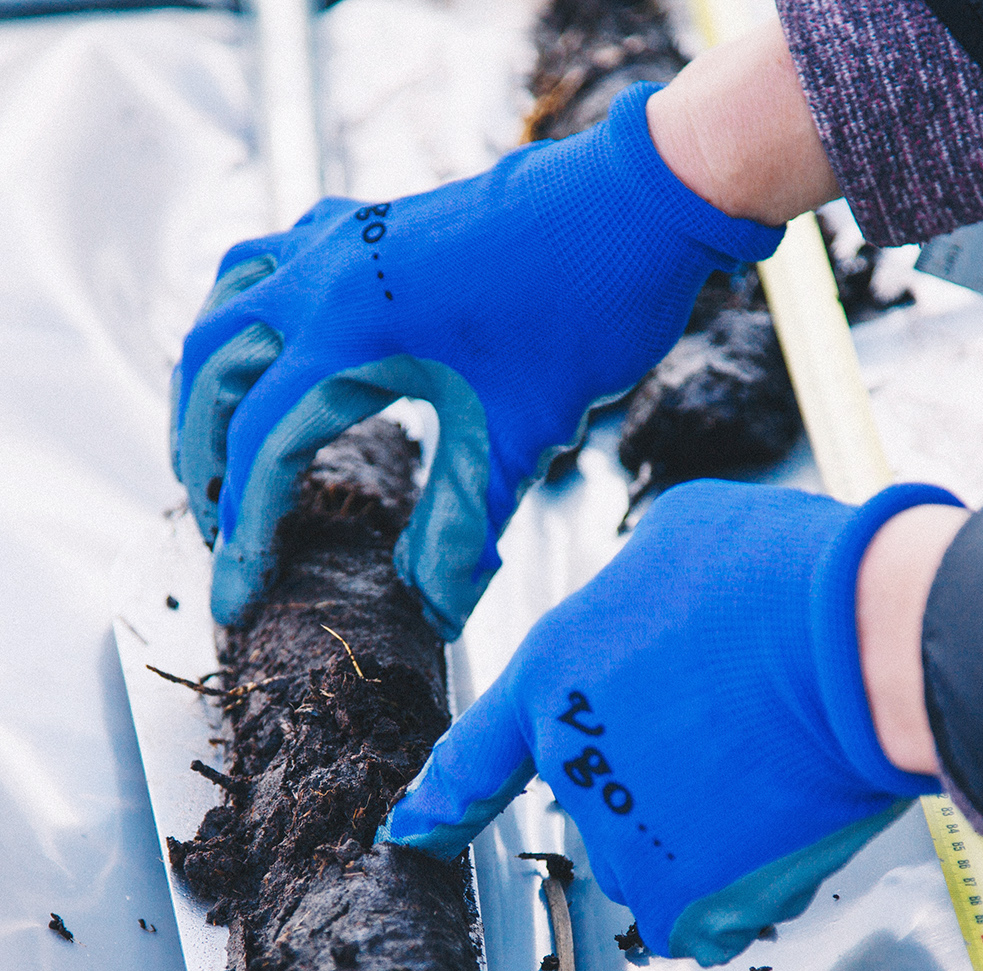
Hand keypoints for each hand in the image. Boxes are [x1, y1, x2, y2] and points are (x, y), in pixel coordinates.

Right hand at [173, 83, 781, 636]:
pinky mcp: (366, 225)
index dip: (244, 535)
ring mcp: (340, 240)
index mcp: (348, 330)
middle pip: (213, 373)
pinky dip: (246, 318)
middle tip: (217, 529)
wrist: (638, 202)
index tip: (236, 599)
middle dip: (201, 457)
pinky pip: (267, 263)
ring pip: (224, 307)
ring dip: (209, 384)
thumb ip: (463, 527)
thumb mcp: (520, 436)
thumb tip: (434, 612)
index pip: (263, 448)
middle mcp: (322, 276)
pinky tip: (271, 355)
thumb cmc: (586, 307)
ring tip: (215, 449)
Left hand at [380, 479, 960, 963]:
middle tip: (738, 723)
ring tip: (774, 766)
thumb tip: (649, 627)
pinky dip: (745, 883)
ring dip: (707, 832)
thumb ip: (632, 604)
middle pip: (604, 801)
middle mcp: (573, 769)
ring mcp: (626, 841)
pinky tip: (782, 825)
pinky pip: (710, 911)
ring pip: (661, 857)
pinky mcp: (688, 897)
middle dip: (662, 780)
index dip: (442, 798)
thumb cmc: (774, 573)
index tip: (412, 831)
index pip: (477, 754)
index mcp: (551, 679)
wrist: (854, 641)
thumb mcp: (675, 540)